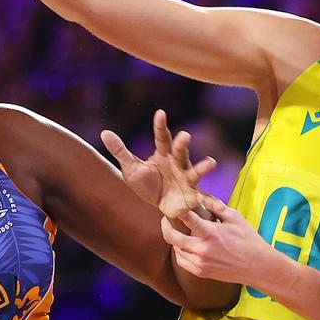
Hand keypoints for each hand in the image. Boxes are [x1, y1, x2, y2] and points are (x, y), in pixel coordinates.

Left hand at [100, 110, 216, 220]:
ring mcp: (187, 180)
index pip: (162, 137)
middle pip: (180, 151)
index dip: (161, 126)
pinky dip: (210, 201)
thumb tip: (104, 132)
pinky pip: (202, 198)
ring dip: (203, 167)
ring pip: (195, 171)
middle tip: (185, 136)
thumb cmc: (147, 183)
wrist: (161, 206)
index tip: (160, 113)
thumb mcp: (131, 168)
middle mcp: (178, 164)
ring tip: (211, 163)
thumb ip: (120, 151)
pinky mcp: (192, 197)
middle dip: (182, 144)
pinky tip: (215, 204)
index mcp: (163, 155)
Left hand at [161, 195, 284, 289]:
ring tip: (177, 231)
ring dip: (174, 239)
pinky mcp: (201, 272)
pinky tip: (184, 246)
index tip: (173, 204)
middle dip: (165, 225)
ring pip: (175, 249)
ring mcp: (200, 262)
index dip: (177, 209)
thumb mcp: (235, 218)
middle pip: (172, 237)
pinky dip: (180, 252)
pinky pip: (182, 261)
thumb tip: (203, 197)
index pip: (186, 218)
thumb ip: (217, 207)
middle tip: (165, 219)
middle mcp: (202, 249)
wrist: (257, 266)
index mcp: (210, 233)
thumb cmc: (248, 240)